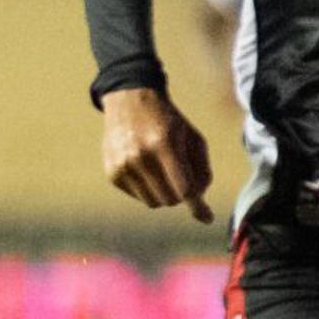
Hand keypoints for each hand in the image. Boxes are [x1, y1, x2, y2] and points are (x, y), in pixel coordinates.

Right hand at [101, 85, 213, 222]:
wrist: (129, 100)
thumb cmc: (168, 121)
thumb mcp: (193, 137)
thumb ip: (202, 170)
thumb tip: (199, 203)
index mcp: (164, 144)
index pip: (183, 188)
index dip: (197, 205)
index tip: (207, 218)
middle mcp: (139, 157)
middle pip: (170, 199)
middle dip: (180, 194)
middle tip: (182, 178)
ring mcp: (122, 166)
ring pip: (153, 202)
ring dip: (163, 193)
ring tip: (163, 172)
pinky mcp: (112, 173)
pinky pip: (138, 196)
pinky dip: (147, 188)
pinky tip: (145, 168)